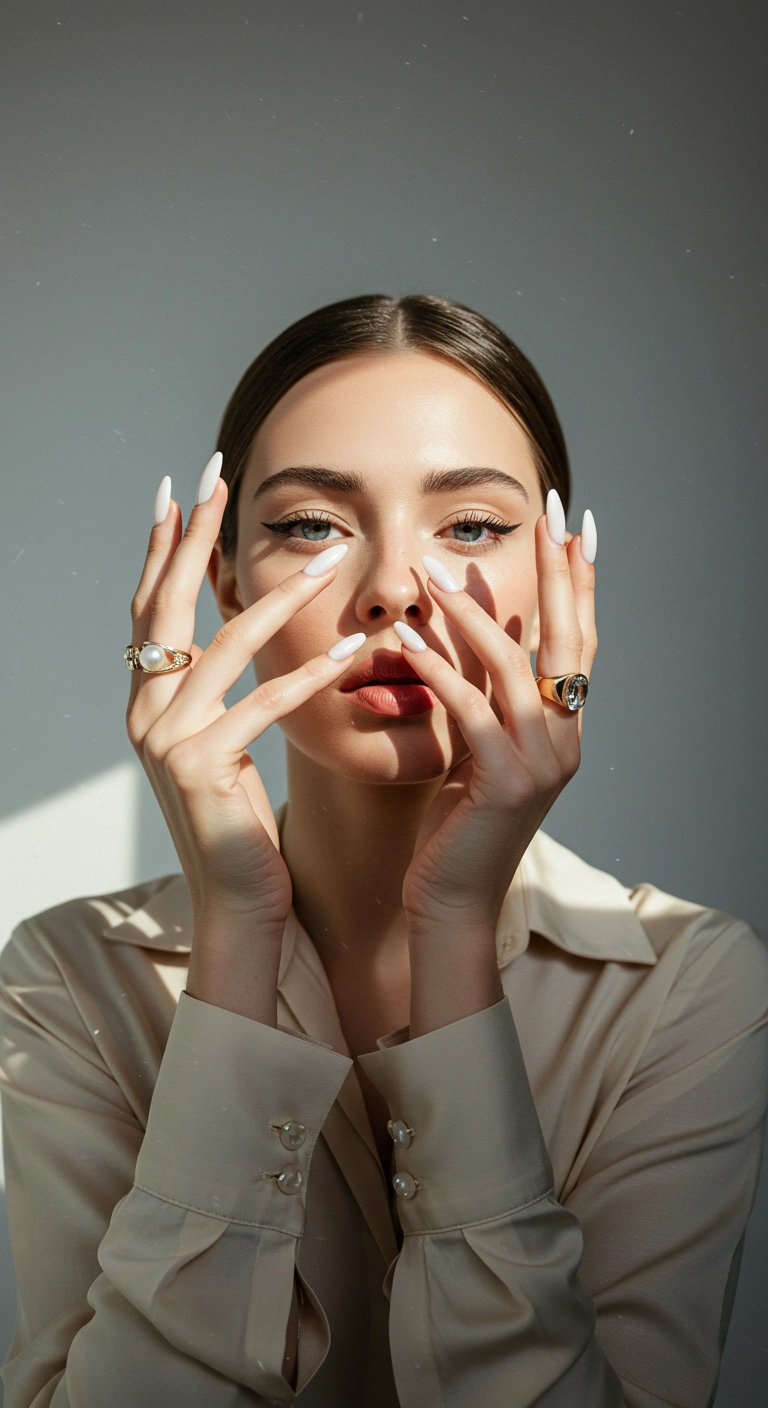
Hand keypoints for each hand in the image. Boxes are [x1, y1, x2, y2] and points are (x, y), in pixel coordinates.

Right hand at [127, 460, 361, 1019]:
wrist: (235, 902)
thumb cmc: (239, 825)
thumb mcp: (223, 744)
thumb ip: (221, 690)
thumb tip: (240, 626)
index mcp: (147, 702)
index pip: (152, 606)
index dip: (164, 546)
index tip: (181, 490)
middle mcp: (143, 712)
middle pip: (169, 604)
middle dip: (194, 536)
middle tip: (214, 475)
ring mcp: (165, 738)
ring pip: (225, 645)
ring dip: (281, 596)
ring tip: (330, 557)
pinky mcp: (200, 765)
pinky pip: (265, 704)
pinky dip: (312, 672)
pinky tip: (351, 647)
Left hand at [399, 497, 596, 1031]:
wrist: (450, 904)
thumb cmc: (455, 828)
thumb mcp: (475, 749)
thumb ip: (483, 695)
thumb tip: (467, 630)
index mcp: (563, 729)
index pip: (578, 640)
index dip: (578, 582)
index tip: (571, 526)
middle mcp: (566, 739)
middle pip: (566, 639)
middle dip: (558, 572)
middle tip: (550, 513)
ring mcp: (542, 762)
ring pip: (514, 666)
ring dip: (473, 613)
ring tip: (434, 572)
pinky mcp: (504, 782)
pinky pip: (469, 709)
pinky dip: (438, 670)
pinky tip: (407, 640)